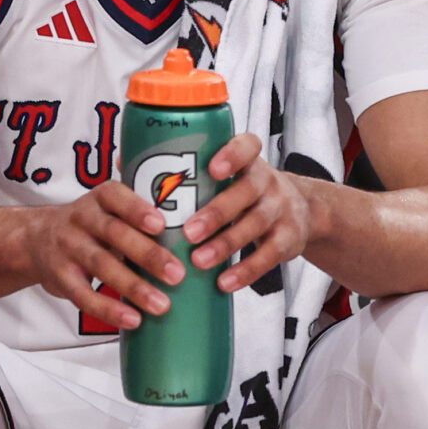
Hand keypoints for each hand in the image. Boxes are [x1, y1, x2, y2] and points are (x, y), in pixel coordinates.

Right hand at [22, 181, 182, 330]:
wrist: (34, 239)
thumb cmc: (94, 225)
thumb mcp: (111, 209)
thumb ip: (146, 214)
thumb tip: (203, 232)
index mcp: (101, 197)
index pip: (117, 197)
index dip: (137, 210)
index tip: (161, 224)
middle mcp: (82, 217)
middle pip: (115, 234)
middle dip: (147, 255)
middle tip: (179, 275)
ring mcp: (68, 246)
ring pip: (102, 265)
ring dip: (134, 287)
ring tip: (162, 305)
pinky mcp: (60, 276)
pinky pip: (83, 295)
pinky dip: (109, 309)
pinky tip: (133, 320)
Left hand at [184, 133, 319, 293]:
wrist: (303, 212)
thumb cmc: (246, 193)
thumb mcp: (229, 176)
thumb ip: (185, 173)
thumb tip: (124, 162)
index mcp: (249, 161)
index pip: (247, 146)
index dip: (232, 155)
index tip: (212, 169)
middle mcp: (268, 182)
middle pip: (247, 191)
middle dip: (217, 212)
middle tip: (189, 232)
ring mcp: (282, 210)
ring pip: (256, 224)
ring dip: (226, 244)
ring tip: (199, 261)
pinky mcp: (290, 239)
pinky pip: (270, 255)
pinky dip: (247, 270)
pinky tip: (225, 282)